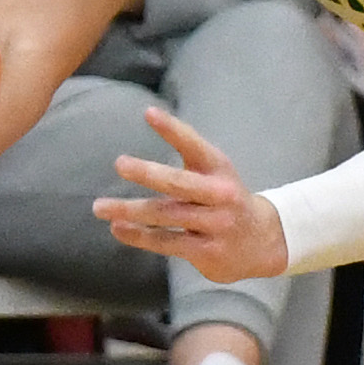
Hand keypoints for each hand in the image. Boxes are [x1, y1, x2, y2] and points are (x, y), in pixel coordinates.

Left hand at [97, 104, 288, 282]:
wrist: (263, 242)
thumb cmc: (225, 198)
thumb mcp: (214, 171)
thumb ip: (188, 149)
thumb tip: (149, 115)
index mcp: (219, 168)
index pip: (195, 145)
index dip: (173, 129)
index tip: (148, 113)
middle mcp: (220, 195)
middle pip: (179, 183)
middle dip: (147, 173)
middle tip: (119, 163)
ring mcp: (215, 225)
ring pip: (166, 215)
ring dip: (129, 210)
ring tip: (100, 207)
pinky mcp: (207, 251)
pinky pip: (167, 243)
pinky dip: (139, 236)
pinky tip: (118, 228)